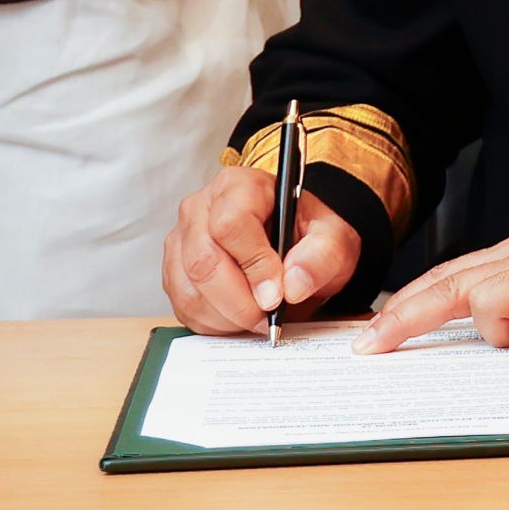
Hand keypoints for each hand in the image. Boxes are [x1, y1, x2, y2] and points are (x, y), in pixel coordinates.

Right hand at [162, 167, 363, 335]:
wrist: (296, 242)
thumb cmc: (310, 234)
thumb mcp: (334, 237)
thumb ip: (322, 255)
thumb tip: (293, 285)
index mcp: (239, 186)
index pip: (231, 225)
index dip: (254, 266)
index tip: (277, 295)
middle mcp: (200, 208)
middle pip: (203, 261)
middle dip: (239, 302)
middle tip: (269, 317)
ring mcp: (181, 240)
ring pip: (189, 290)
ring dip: (226, 317)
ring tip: (258, 317)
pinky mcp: (174, 271)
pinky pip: (183, 307)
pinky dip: (213, 323)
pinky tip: (239, 317)